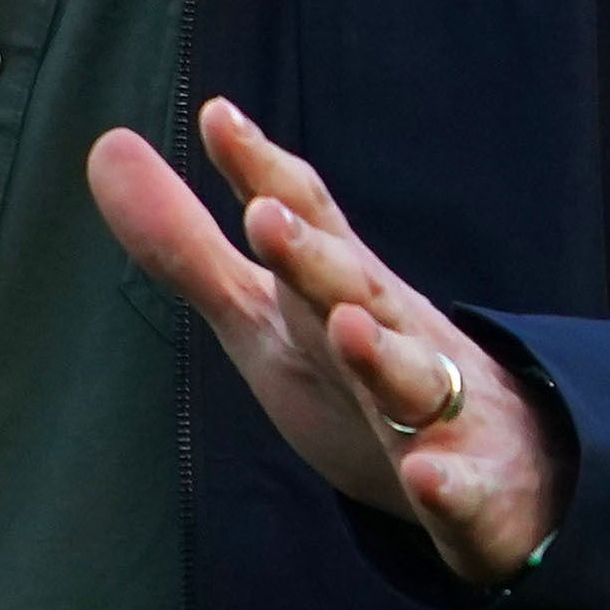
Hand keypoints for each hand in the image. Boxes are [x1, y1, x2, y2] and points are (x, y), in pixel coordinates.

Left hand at [89, 98, 572, 586]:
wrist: (502, 462)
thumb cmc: (357, 378)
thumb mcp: (263, 314)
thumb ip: (187, 244)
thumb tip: (107, 146)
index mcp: (342, 291)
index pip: (307, 222)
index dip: (263, 173)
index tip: (218, 118)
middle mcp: (395, 336)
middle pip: (354, 288)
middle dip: (313, 255)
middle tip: (264, 215)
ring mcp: (442, 411)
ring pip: (414, 378)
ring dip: (381, 354)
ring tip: (346, 325)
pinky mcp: (472, 489)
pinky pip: (464, 490)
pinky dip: (452, 486)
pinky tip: (429, 479)